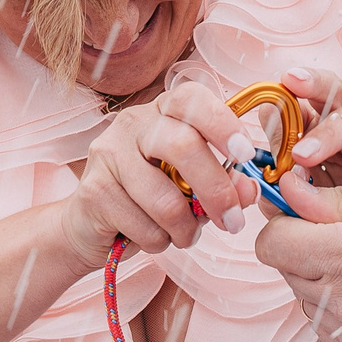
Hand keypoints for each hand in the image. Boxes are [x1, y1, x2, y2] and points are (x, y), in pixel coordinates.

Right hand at [57, 90, 258, 268]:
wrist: (92, 226)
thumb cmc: (152, 200)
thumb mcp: (194, 188)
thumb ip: (225, 184)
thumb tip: (248, 190)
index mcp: (163, 112)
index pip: (191, 100)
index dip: (222, 123)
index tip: (246, 155)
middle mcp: (133, 123)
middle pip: (184, 145)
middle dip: (216, 190)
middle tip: (233, 221)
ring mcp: (108, 153)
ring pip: (165, 199)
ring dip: (185, 229)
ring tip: (185, 236)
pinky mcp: (93, 190)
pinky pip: (144, 226)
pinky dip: (159, 242)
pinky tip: (154, 237)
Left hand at [274, 67, 341, 203]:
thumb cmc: (333, 193)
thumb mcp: (301, 172)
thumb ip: (283, 148)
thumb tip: (267, 115)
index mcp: (325, 119)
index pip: (312, 89)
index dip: (301, 80)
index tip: (286, 78)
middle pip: (336, 94)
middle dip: (313, 92)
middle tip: (288, 125)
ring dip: (328, 137)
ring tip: (304, 157)